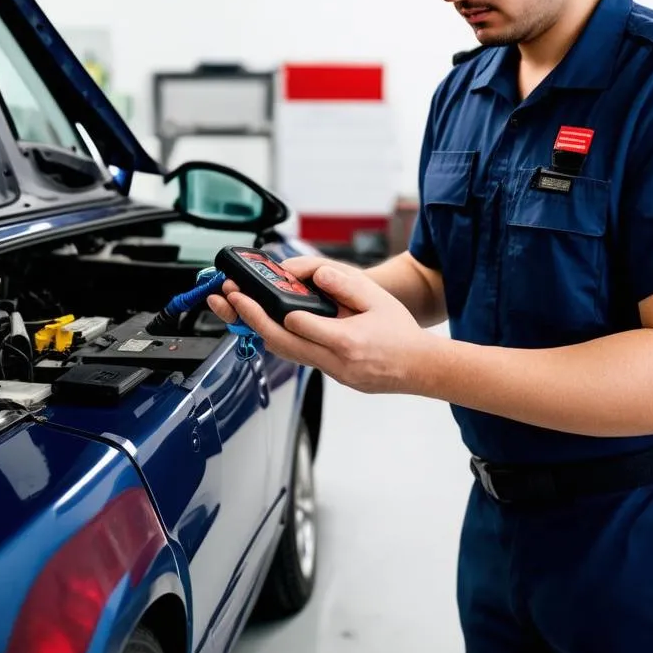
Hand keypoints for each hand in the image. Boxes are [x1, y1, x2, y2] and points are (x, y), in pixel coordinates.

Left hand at [207, 260, 435, 394]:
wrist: (421, 368)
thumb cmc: (402, 333)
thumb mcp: (378, 299)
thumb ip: (347, 285)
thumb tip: (317, 276)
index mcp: (346, 341)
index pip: (300, 326)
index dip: (277, 311)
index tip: (257, 296)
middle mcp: (335, 362)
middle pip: (282, 344)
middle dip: (252, 319)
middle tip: (231, 300)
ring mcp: (333, 373)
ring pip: (287, 354)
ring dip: (261, 332)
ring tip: (240, 311)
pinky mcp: (333, 376)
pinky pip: (300, 359)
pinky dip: (281, 341)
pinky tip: (270, 327)